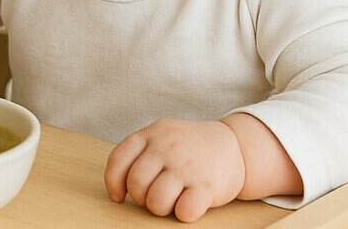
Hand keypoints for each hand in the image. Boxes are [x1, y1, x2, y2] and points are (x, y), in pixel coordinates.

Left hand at [103, 118, 245, 222]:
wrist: (234, 146)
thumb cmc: (189, 148)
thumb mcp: (162, 137)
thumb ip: (140, 154)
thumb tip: (117, 189)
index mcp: (151, 134)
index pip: (118, 160)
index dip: (113, 183)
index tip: (119, 196)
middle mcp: (167, 147)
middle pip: (136, 184)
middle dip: (141, 198)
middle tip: (154, 195)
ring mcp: (187, 166)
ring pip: (156, 201)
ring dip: (161, 208)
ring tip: (172, 200)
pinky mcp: (207, 185)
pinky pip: (184, 212)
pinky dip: (183, 213)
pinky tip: (189, 203)